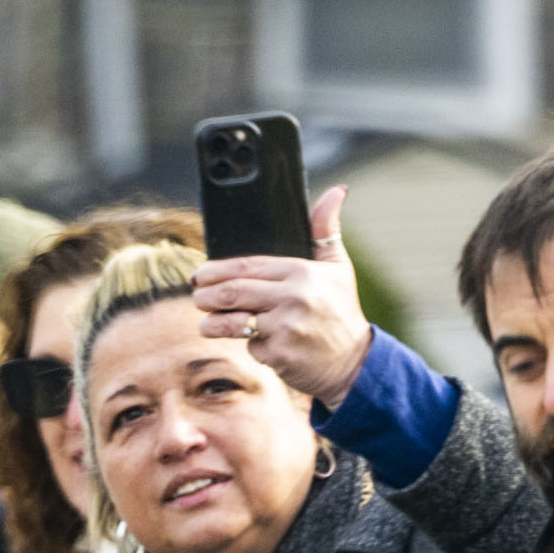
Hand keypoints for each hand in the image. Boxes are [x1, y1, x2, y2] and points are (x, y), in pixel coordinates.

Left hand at [193, 186, 374, 408]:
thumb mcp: (337, 267)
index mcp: (302, 272)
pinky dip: (249, 347)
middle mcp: (293, 298)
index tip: (199, 275)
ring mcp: (286, 327)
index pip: (245, 266)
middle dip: (206, 296)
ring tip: (206, 324)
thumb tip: (337, 191)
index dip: (215, 271)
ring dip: (211, 324)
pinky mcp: (281, 355)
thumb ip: (325, 229)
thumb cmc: (340, 310)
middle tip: (197, 298)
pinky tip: (257, 345)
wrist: (355, 362)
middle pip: (231, 292)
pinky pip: (251, 346)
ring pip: (232, 322)